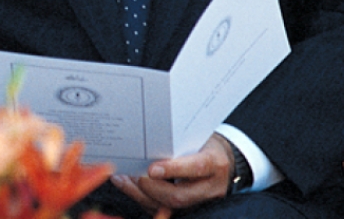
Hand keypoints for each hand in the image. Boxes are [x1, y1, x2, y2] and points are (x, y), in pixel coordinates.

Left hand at [111, 132, 232, 214]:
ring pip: (169, 206)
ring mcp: (202, 201)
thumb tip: (145, 141)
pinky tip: (127, 185)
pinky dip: (143, 198)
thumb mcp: (196, 136)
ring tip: (122, 179)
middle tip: (132, 174)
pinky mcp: (191, 208)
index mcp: (215, 163)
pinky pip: (165, 209)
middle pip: (179, 196)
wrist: (221, 161)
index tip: (151, 169)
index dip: (173, 170)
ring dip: (141, 194)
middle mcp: (211, 187)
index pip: (196, 168)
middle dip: (151, 187)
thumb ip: (177, 141)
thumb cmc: (204, 144)